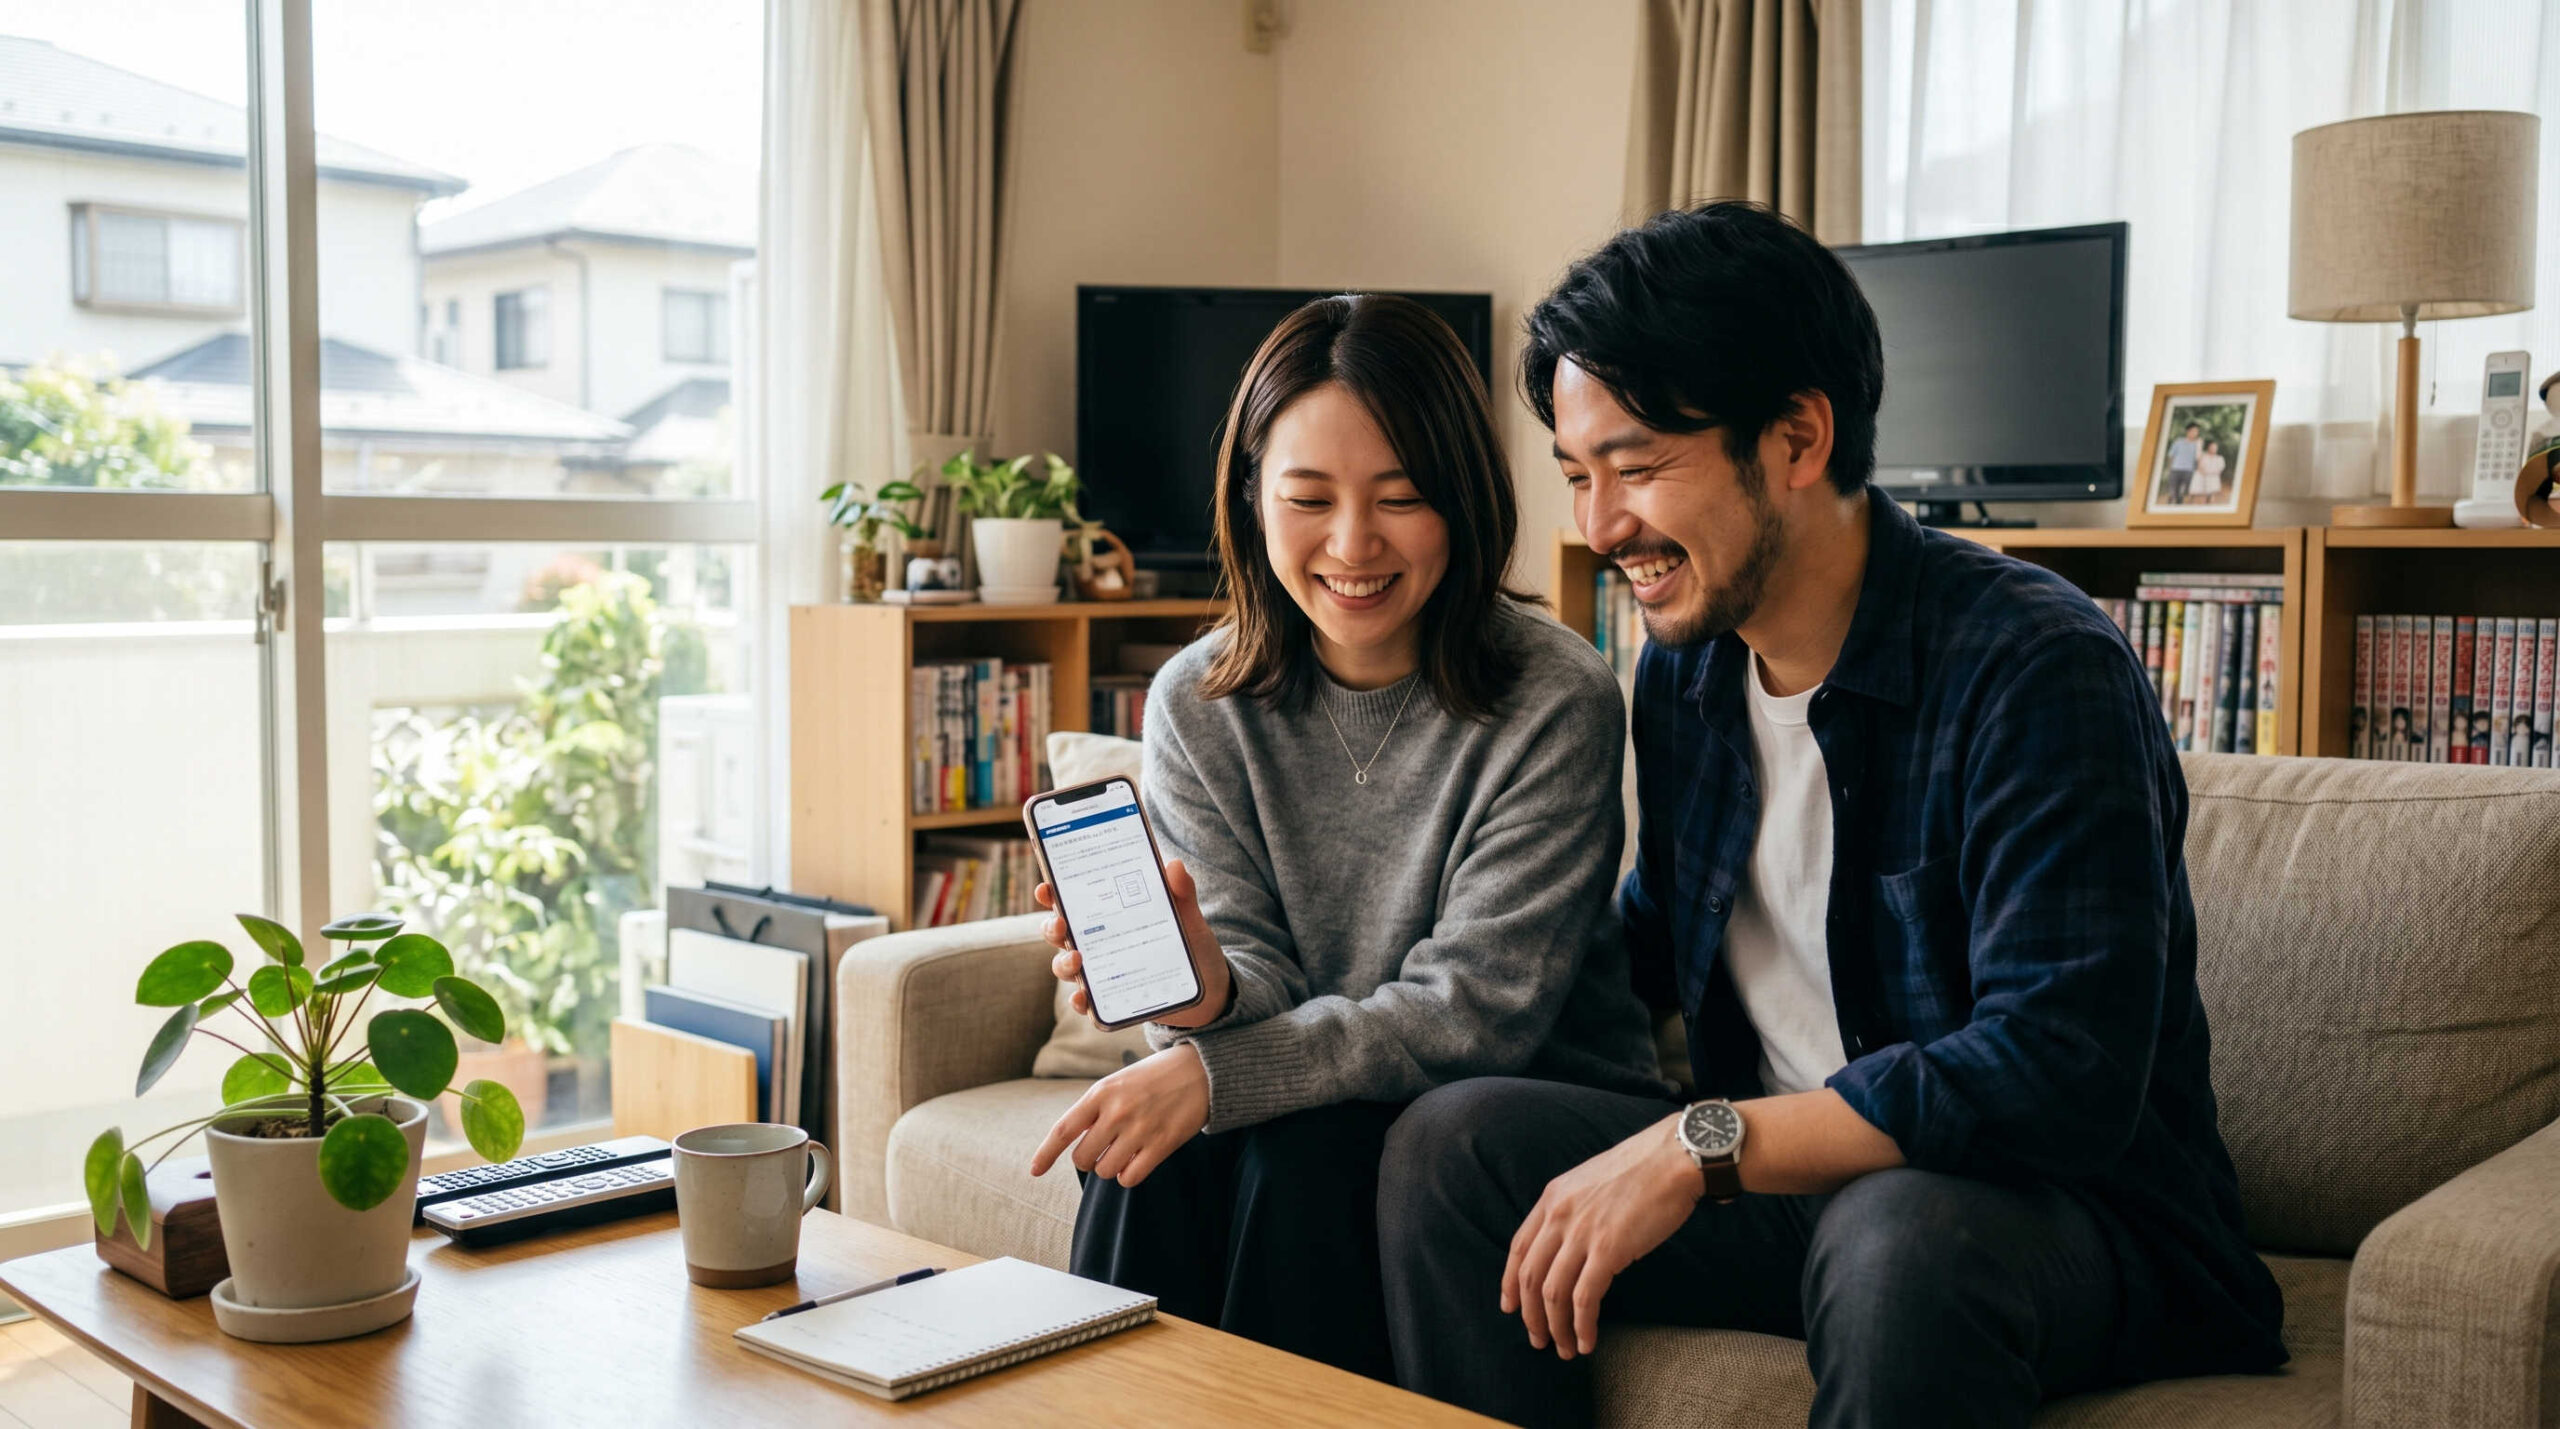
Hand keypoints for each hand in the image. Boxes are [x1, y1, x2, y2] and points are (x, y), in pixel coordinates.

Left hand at [1028, 1042, 1209, 1186]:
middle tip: (1103, 1148)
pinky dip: (1129, 1175)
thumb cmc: (1153, 1078)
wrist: (1200, 1069)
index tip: (1035, 1171)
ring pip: (1105, 1170)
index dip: (1046, 1153)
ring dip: (1110, 1168)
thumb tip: (1076, 1144)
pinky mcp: (1163, 1143)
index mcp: (1101, 1092)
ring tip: (1124, 1151)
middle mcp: (1117, 1111)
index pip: (1064, 1130)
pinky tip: (1137, 1161)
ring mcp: (1140, 1128)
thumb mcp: (1118, 1083)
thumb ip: (1095, 1110)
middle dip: (1088, 1159)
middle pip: (1082, 1158)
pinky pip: (1130, 1177)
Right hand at [1035, 858, 1231, 1028]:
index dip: (1053, 894)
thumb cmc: (1192, 945)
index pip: (1073, 901)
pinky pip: (1088, 1003)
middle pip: (1060, 934)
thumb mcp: (1188, 916)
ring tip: (1077, 959)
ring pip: (1067, 967)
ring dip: (1063, 963)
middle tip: (1060, 924)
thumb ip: (1181, 892)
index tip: (1046, 887)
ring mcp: (1102, 972)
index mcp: (1109, 916)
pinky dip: (1081, 1002)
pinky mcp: (1112, 1000)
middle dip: (1051, 928)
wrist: (1210, 988)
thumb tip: (1173, 865)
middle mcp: (1098, 943)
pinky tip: (1083, 998)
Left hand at [1502, 1114, 1702, 1358]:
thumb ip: (1573, 1209)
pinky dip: (1582, 1325)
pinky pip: (1585, 1298)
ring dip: (1557, 1328)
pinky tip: (1588, 1340)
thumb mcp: (1590, 1181)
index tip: (1511, 1308)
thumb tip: (1569, 1244)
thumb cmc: (1643, 1170)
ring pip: (1553, 1293)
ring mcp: (1582, 1232)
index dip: (1510, 1284)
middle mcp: (1559, 1215)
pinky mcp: (1609, 1249)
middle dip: (1531, 1316)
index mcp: (1552, 1197)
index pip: (1518, 1249)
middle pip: (1530, 1277)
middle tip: (1539, 1340)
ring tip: (1565, 1348)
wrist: (1675, 1158)